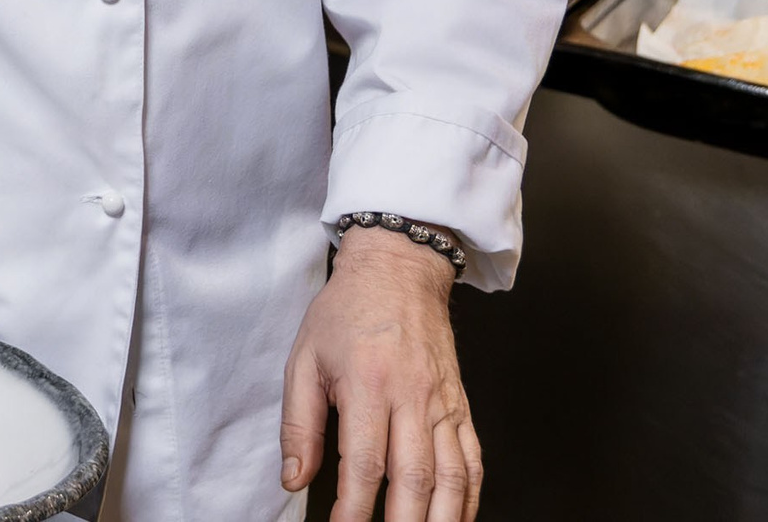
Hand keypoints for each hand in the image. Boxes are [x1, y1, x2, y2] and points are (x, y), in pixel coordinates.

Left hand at [281, 227, 479, 521]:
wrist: (398, 271)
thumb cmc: (347, 312)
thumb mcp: (304, 359)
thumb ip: (298, 424)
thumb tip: (294, 479)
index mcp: (367, 384)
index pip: (365, 463)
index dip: (354, 508)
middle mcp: (412, 397)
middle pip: (414, 478)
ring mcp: (442, 404)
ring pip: (451, 477)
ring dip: (441, 519)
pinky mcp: (460, 407)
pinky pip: (473, 461)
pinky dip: (468, 498)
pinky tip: (457, 519)